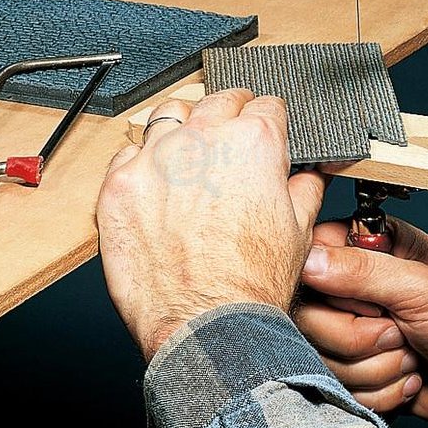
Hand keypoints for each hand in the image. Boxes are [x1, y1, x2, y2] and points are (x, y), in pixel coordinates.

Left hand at [97, 88, 326, 361]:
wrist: (206, 328)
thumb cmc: (251, 286)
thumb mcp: (299, 231)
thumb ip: (305, 188)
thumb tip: (308, 175)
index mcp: (254, 143)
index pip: (267, 106)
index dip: (270, 121)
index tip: (265, 132)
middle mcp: (203, 140)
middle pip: (217, 100)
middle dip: (229, 114)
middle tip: (230, 140)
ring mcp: (156, 159)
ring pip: (168, 117)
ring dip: (183, 131)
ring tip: (189, 159)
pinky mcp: (119, 185)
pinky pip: (128, 154)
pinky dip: (143, 164)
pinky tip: (155, 187)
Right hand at [294, 218, 427, 420]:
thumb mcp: (421, 288)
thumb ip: (362, 271)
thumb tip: (308, 260)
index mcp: (367, 248)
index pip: (308, 259)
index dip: (329, 290)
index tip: (368, 302)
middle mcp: (353, 287)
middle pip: (309, 318)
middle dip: (359, 338)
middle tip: (400, 332)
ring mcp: (354, 329)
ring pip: (324, 357)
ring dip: (377, 367)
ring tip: (413, 353)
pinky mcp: (358, 369)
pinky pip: (343, 387)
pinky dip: (383, 391)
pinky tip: (411, 377)